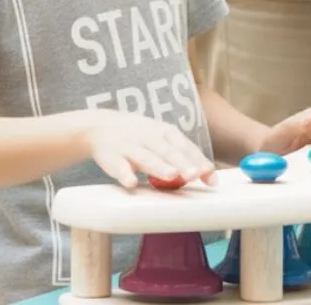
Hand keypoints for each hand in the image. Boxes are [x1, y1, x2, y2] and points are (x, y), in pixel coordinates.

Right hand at [82, 110, 215, 188]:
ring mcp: (130, 146)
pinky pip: (118, 166)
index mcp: (166, 132)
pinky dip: (125, 174)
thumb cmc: (141, 137)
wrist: (100, 126)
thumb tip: (208, 175)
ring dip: (158, 166)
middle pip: (168, 151)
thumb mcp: (162, 140)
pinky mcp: (111, 157)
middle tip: (194, 175)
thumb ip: (182, 156)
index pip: (185, 147)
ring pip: (146, 157)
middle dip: (182, 163)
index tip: (210, 175)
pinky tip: (132, 183)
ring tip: (171, 176)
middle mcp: (150, 137)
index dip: (198, 160)